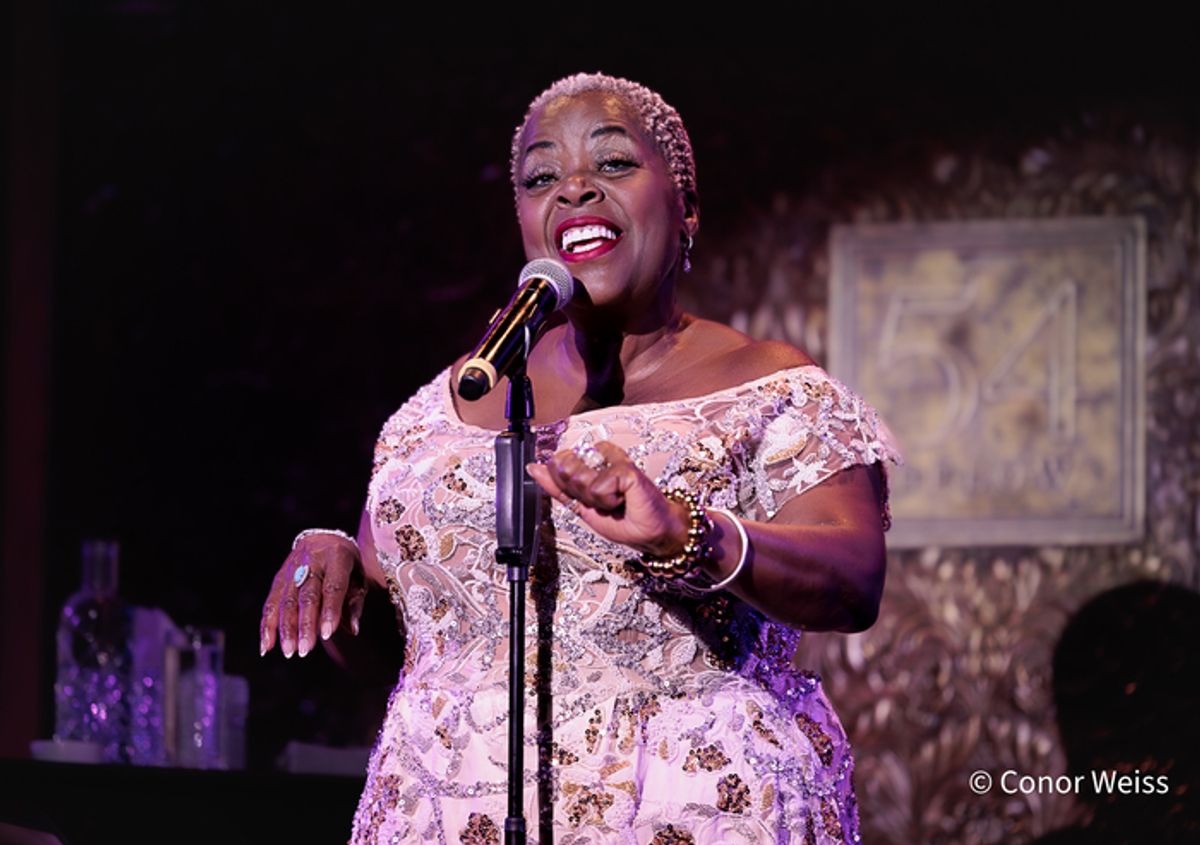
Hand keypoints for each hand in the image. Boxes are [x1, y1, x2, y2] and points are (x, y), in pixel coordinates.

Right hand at [260, 533, 365, 657]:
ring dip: (285, 628)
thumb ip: (355, 601)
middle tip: (305, 649)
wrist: (323, 539)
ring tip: (289, 651)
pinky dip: (267, 626)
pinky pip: (271, 603)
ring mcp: (291, 568)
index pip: (333, 587)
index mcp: (336, 556)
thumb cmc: (346, 564)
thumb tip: (352, 629)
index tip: (327, 634)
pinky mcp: (278, 578)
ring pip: (286, 601)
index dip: (330, 611)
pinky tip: (267, 646)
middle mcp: (312, 561)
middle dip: (305, 624)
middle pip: (307, 596)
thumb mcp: (358, 575)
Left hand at [526, 441, 688, 556]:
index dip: (567, 486)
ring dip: (595, 500)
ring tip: (615, 501)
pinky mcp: (626, 468)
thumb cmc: (623, 519)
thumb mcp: (581, 505)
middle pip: (565, 469)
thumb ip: (558, 486)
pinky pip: (598, 486)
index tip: (588, 497)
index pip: (556, 464)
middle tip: (603, 500)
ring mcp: (614, 460)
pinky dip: (608, 500)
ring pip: (580, 478)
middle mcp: (600, 455)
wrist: (650, 532)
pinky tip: (624, 499)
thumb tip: (533, 467)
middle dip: (580, 493)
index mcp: (589, 461)